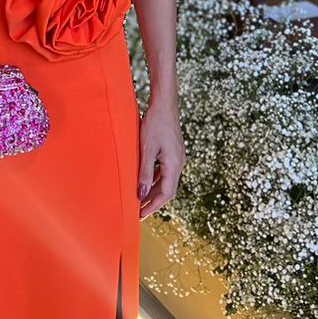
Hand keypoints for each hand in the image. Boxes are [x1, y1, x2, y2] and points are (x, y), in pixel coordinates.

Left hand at [137, 96, 184, 218]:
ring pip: (166, 181)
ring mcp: (177, 157)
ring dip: (154, 191)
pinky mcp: (173, 152)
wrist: (164, 103)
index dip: (153, 206)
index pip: (165, 194)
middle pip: (167, 190)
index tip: (140, 216)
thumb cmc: (154, 123)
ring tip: (140, 200)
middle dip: (153, 202)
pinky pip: (165, 171)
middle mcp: (179, 163)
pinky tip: (145, 181)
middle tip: (138, 212)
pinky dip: (155, 179)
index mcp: (174, 165)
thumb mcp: (147, 149)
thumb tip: (141, 195)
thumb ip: (144, 173)